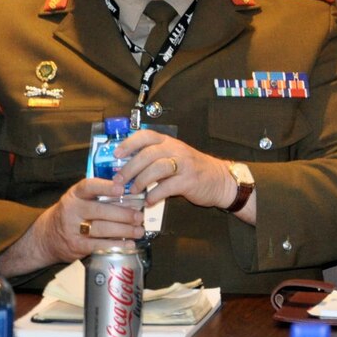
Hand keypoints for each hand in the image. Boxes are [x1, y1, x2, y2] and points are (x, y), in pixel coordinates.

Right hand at [17, 177, 143, 269]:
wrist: (46, 237)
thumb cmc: (72, 214)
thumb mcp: (80, 200)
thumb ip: (100, 196)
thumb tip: (132, 195)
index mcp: (75, 195)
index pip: (89, 187)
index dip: (105, 187)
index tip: (121, 188)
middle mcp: (72, 210)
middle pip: (100, 210)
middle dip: (123, 214)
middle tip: (139, 217)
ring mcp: (73, 229)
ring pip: (102, 228)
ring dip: (124, 230)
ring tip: (139, 231)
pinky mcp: (76, 245)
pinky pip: (99, 245)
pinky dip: (116, 245)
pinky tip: (129, 244)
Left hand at [113, 131, 234, 208]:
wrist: (220, 180)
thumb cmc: (193, 170)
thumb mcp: (174, 157)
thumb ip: (154, 159)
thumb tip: (125, 168)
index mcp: (170, 142)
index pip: (146, 136)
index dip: (128, 144)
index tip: (116, 155)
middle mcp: (177, 150)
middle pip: (148, 154)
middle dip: (129, 168)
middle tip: (119, 181)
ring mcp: (184, 165)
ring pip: (156, 168)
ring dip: (140, 181)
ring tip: (133, 191)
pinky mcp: (189, 181)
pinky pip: (166, 187)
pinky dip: (154, 195)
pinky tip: (149, 200)